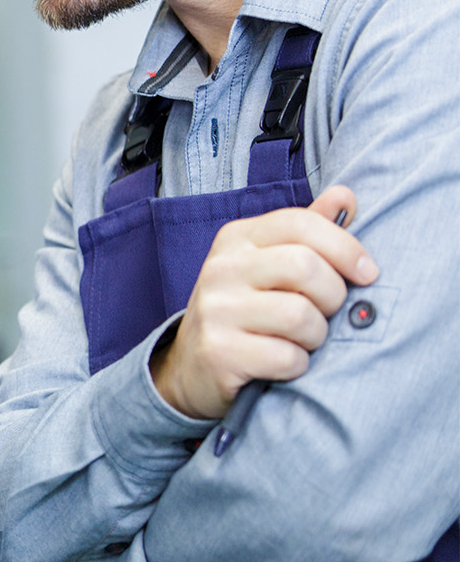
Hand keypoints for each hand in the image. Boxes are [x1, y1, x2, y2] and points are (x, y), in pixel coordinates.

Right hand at [150, 185, 375, 419]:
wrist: (193, 365)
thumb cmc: (246, 308)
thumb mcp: (269, 261)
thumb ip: (308, 230)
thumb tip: (346, 196)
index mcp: (237, 238)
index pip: (300, 223)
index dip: (345, 247)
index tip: (367, 273)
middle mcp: (221, 268)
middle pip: (305, 268)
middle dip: (333, 296)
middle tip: (327, 312)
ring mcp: (215, 310)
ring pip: (300, 316)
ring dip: (316, 336)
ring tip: (302, 339)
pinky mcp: (218, 352)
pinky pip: (287, 357)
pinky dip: (298, 365)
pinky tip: (283, 361)